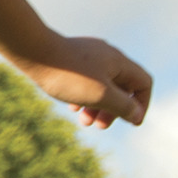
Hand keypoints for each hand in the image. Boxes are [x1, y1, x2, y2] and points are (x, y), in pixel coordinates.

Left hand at [18, 35, 152, 129]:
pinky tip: (71, 106)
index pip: (144, 83)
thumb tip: (136, 115)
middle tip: (101, 126)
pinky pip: (86, 80)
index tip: (131, 122)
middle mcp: (107, 55)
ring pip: (102, 84)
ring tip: (84, 121)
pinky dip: (83, 96)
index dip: (142, 104)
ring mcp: (89, 55)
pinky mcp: (72, 58)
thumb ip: (122, 106)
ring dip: (98, 105)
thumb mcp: (100, 95)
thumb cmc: (68, 74)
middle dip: (115, 109)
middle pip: (123, 86)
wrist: (33, 51)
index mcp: (119, 62)